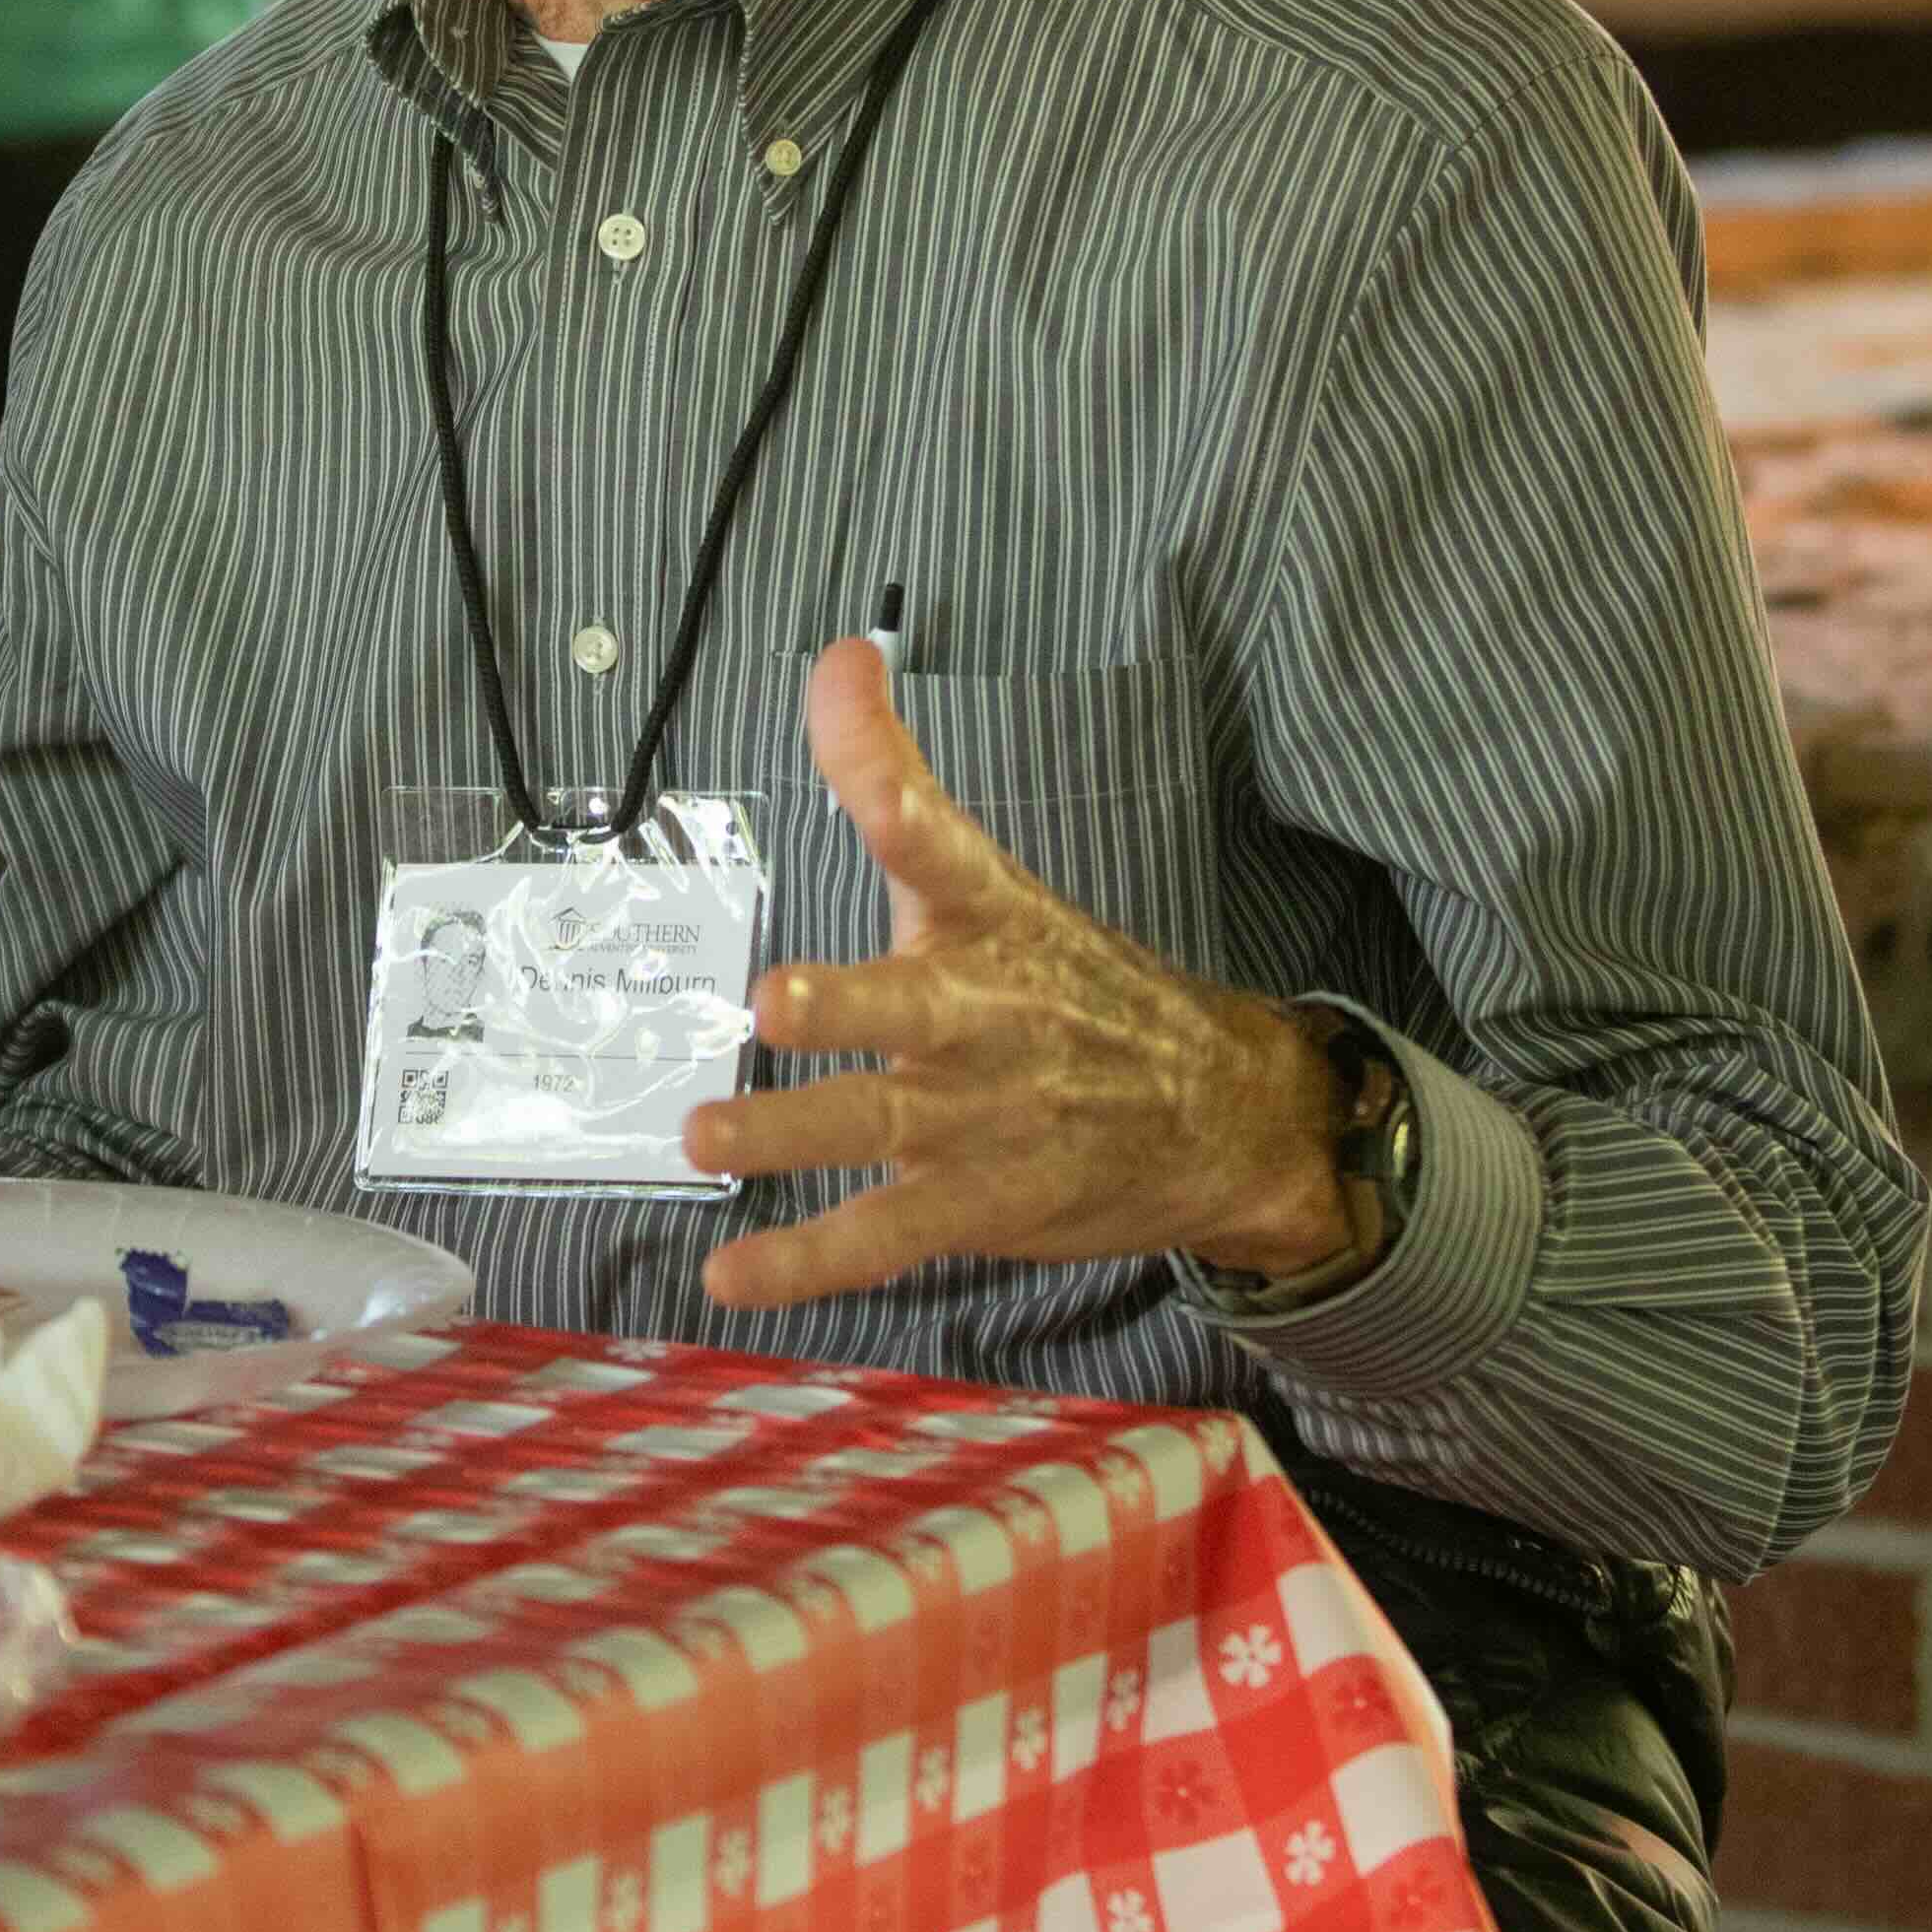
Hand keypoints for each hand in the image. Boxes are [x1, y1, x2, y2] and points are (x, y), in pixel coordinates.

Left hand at [681, 637, 1358, 1312]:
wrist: (1222, 1116)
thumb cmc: (1079, 992)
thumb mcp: (997, 882)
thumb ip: (896, 781)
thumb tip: (836, 655)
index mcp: (989, 921)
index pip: (934, 829)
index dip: (880, 757)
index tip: (844, 674)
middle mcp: (980, 1013)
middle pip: (906, 1003)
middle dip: (842, 1004)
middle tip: (771, 1004)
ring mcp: (977, 1117)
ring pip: (875, 1124)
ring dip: (790, 1132)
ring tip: (708, 1134)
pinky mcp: (975, 1203)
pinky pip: (880, 1238)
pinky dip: (804, 1261)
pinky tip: (730, 1275)